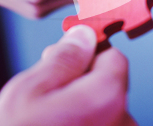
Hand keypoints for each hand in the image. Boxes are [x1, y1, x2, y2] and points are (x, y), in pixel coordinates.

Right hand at [0, 25, 136, 125]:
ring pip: (103, 113)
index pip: (114, 59)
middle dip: (81, 85)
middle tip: (46, 96)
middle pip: (109, 87)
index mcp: (108, 98)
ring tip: (47, 123)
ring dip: (81, 111)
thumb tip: (83, 36)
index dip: (88, 55)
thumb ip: (64, 59)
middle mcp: (123, 124)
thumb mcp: (29, 90)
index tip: (68, 59)